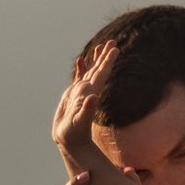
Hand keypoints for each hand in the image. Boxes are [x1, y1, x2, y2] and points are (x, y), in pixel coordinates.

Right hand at [50, 41, 116, 170]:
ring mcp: (82, 93)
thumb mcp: (80, 122)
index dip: (108, 61)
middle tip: (112, 41)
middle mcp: (89, 91)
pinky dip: (81, 68)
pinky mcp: (74, 96)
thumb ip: (87, 110)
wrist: (69, 142)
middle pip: (98, 70)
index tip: (115, 48)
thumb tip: (93, 97)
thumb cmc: (74, 135)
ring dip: (96, 59)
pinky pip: (79, 78)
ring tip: (101, 46)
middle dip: (105, 56)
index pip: (101, 74)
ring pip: (90, 72)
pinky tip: (82, 60)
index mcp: (91, 94)